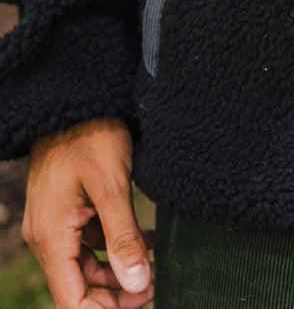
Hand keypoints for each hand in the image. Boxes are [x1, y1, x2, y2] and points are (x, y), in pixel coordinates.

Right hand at [24, 117, 154, 308]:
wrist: (77, 96)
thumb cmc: (91, 134)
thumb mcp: (112, 184)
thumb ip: (123, 237)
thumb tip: (138, 284)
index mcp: (52, 237)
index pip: (70, 300)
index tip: (141, 303)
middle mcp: (48, 235)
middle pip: (78, 286)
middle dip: (115, 293)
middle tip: (154, 285)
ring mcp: (57, 221)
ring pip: (86, 264)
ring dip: (118, 269)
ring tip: (154, 265)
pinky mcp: (69, 207)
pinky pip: (89, 239)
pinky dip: (115, 244)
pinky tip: (146, 239)